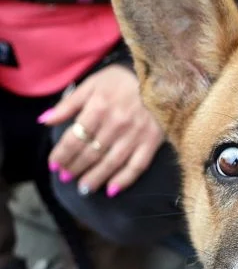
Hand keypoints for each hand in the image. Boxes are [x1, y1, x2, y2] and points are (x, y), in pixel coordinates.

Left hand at [40, 65, 163, 197]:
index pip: (74, 138)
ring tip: (83, 188)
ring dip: (95, 178)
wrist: (161, 78)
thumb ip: (69, 104)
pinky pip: (137, 166)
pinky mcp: (151, 142)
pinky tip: (112, 190)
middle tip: (66, 177)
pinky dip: (124, 179)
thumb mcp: (92, 84)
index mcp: (98, 108)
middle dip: (75, 167)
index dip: (62, 154)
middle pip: (90, 153)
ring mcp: (135, 135)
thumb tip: (45, 120)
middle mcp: (115, 125)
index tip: (54, 165)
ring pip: (111, 163)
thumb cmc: (122, 80)